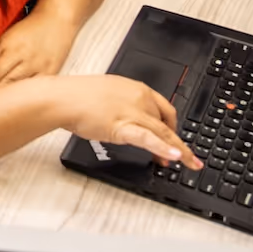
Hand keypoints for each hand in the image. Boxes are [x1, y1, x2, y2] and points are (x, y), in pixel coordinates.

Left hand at [0, 15, 79, 93]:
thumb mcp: (8, 34)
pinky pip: (31, 90)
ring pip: (10, 87)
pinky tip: (10, 108)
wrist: (58, 19)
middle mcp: (20, 54)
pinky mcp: (49, 73)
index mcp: (7, 43)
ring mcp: (35, 64)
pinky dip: (19, 99)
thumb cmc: (31, 27)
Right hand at [51, 75, 200, 168]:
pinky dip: (164, 148)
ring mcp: (133, 112)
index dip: (172, 126)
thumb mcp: (107, 94)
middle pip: (167, 123)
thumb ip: (122, 105)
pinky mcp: (124, 126)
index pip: (164, 108)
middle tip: (185, 158)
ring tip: (190, 163)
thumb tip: (126, 118)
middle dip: (178, 142)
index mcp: (136, 88)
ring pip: (164, 133)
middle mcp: (139, 98)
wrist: (62, 98)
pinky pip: (149, 139)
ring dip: (181, 150)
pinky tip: (176, 156)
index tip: (174, 139)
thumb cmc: (77, 96)